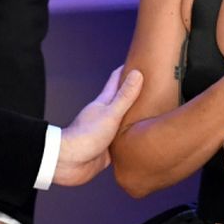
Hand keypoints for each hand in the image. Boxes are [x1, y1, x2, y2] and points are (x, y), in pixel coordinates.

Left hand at [53, 67, 143, 186]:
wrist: (69, 163)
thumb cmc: (86, 136)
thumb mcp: (110, 114)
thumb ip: (125, 97)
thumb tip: (137, 73)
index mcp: (104, 103)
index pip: (116, 80)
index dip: (127, 69)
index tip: (141, 60)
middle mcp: (105, 115)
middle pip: (122, 100)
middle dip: (136, 92)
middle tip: (153, 86)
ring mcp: (107, 132)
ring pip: (124, 121)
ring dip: (136, 116)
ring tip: (154, 112)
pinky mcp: (109, 149)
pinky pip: (124, 141)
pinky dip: (132, 137)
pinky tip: (143, 139)